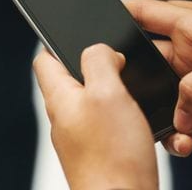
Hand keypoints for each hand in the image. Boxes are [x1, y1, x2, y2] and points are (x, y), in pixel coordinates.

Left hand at [34, 46, 157, 189]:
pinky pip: (114, 127)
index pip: (45, 60)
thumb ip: (99, 62)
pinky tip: (146, 124)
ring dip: (120, 95)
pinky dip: (131, 120)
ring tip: (138, 94)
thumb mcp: (107, 93)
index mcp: (60, 98)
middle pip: (76, 80)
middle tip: (122, 63)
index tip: (78, 34)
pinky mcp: (102, 154)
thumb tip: (99, 50)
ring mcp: (83, 138)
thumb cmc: (112, 158)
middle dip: (100, 68)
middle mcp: (67, 118)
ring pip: (99, 104)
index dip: (59, 42)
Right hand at [125, 0, 191, 152]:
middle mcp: (190, 60)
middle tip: (117, 87)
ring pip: (157, 99)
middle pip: (146, 62)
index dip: (124, 11)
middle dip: (130, 74)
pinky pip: (176, 128)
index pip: (151, 14)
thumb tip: (177, 111)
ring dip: (151, 111)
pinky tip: (182, 140)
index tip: (96, 16)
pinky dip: (173, 137)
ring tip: (153, 120)